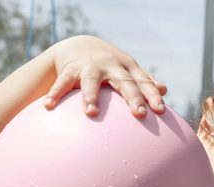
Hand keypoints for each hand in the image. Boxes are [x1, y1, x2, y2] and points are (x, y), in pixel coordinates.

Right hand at [45, 35, 166, 117]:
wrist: (79, 45)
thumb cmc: (110, 64)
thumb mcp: (128, 69)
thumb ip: (144, 80)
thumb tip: (164, 89)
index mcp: (127, 68)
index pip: (143, 82)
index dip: (153, 95)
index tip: (161, 110)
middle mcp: (111, 66)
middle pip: (124, 82)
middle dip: (132, 97)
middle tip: (140, 113)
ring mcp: (90, 67)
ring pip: (91, 82)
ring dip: (90, 96)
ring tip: (91, 113)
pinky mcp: (70, 69)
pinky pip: (62, 83)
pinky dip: (55, 93)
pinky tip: (49, 106)